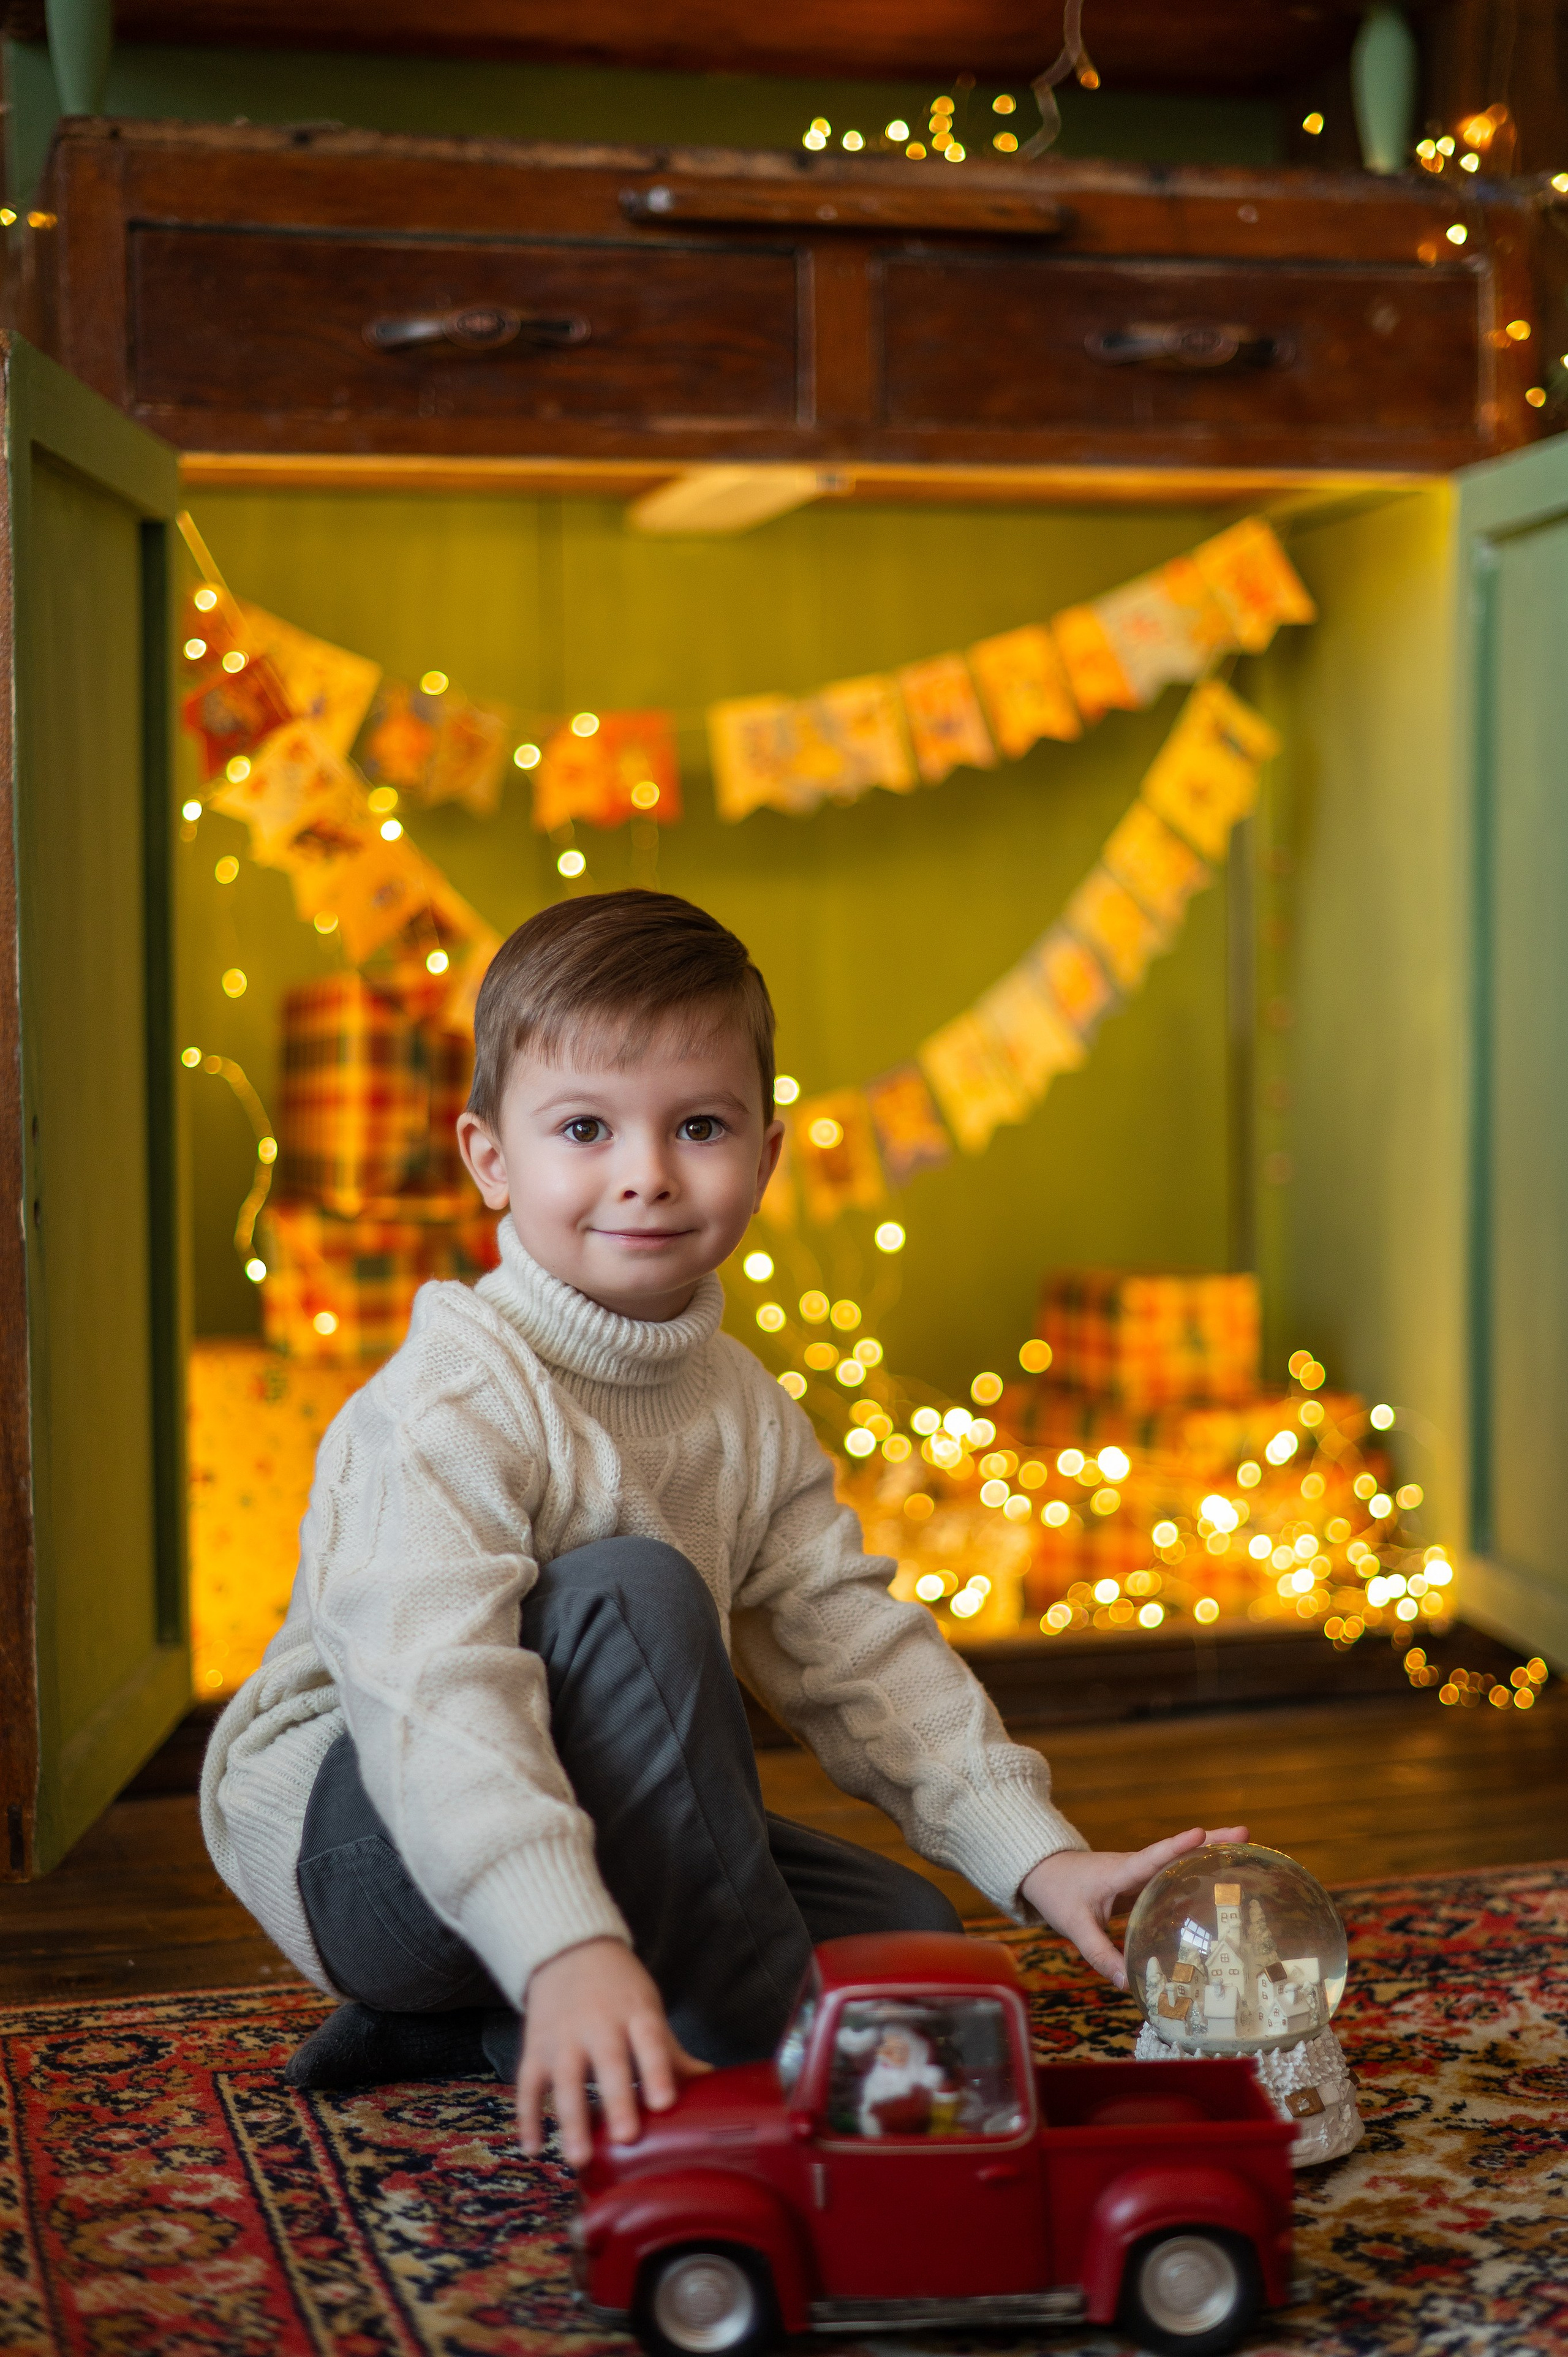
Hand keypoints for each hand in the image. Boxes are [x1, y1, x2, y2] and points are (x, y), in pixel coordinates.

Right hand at [517, 1935, 709, 2167]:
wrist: (568, 1950)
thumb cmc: (618, 1989)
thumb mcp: (647, 2009)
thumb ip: (670, 2051)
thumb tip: (712, 2082)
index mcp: (634, 2013)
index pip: (648, 2040)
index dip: (657, 2070)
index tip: (664, 2103)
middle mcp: (597, 2024)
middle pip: (608, 2063)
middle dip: (617, 2100)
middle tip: (626, 2137)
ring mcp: (563, 2037)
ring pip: (565, 2079)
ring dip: (571, 2119)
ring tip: (579, 2158)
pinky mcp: (535, 2048)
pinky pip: (528, 2085)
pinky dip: (527, 2117)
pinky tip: (533, 2149)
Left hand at [1020, 1825, 1248, 1989]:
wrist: (1042, 1872)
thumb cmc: (1057, 1893)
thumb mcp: (1075, 1926)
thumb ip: (1100, 1953)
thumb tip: (1127, 1983)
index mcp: (1121, 1871)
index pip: (1153, 1857)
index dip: (1177, 1847)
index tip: (1202, 1833)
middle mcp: (1135, 1867)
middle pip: (1178, 1852)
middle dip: (1211, 1842)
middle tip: (1246, 1832)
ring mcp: (1139, 1872)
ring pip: (1178, 1860)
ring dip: (1209, 1852)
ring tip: (1245, 1848)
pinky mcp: (1140, 1881)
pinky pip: (1172, 1873)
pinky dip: (1196, 1870)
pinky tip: (1218, 1881)